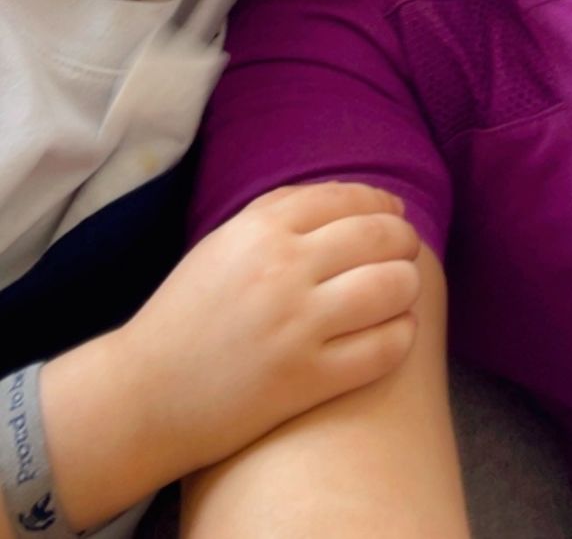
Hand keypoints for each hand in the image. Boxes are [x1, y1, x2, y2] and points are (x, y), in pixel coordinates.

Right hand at [113, 182, 418, 482]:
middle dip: (404, 242)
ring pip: (391, 288)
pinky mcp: (307, 380)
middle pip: (380, 237)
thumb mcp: (223, 242)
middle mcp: (284, 269)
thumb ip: (279, 212)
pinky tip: (395, 333)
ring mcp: (298, 326)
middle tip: (405, 254)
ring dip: (407, 286)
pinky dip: (401, 336)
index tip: (395, 213)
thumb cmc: (188, 314)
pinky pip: (384, 349)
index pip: (348, 198)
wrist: (145, 394)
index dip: (383, 203)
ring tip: (401, 293)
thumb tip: (351, 197)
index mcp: (261, 229)